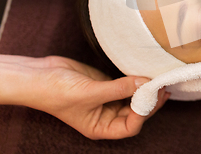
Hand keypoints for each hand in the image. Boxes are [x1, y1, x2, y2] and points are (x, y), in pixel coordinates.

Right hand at [0, 54, 169, 139]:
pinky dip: (136, 79)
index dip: (143, 113)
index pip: (130, 126)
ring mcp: (107, 99)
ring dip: (146, 90)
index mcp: (100, 127)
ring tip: (160, 79)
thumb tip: (144, 83)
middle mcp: (106, 116)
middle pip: (136, 112)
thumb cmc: (56, 92)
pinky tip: (146, 72)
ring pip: (134, 98)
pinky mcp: (107, 84)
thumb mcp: (89, 93)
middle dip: (150, 101)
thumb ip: (118, 89)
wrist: (37, 74)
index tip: (150, 96)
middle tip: (162, 86)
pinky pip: (127, 84)